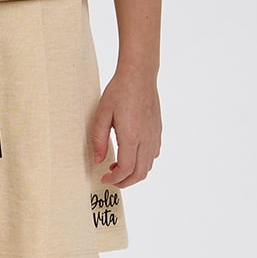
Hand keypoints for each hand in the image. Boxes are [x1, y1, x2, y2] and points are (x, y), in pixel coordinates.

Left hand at [89, 70, 161, 188]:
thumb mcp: (102, 114)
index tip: (104, 179)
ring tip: (117, 166)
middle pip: (140, 173)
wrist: (139, 76)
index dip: (115, 179)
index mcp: (131, 136)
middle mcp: (146, 139)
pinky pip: (153, 155)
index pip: (126, 169)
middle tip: (111, 179)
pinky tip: (130, 154)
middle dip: (125, 182)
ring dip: (134, 173)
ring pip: (148, 166)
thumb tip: (98, 160)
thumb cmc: (119, 92)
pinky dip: (142, 163)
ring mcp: (154, 136)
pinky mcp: (157, 131)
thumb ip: (98, 140)